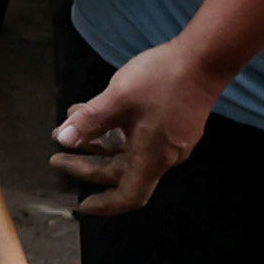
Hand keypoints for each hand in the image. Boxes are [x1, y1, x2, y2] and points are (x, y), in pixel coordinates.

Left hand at [48, 41, 220, 216]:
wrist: (205, 57)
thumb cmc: (161, 79)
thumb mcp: (118, 98)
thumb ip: (89, 121)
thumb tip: (64, 141)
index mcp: (152, 157)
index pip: (128, 196)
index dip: (104, 205)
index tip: (80, 205)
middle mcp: (164, 155)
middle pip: (122, 172)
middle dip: (88, 166)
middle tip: (58, 157)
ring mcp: (172, 139)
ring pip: (129, 151)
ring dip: (99, 143)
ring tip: (70, 127)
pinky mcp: (176, 123)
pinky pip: (140, 137)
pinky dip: (115, 131)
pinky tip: (95, 111)